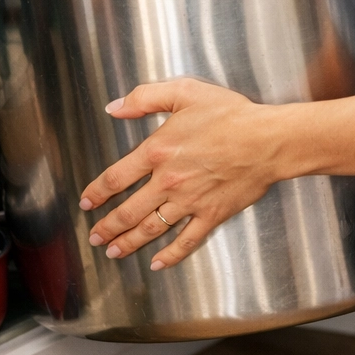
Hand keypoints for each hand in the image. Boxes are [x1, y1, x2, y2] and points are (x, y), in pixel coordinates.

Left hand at [79, 78, 288, 270]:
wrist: (267, 140)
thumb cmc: (230, 114)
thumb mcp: (184, 92)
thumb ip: (144, 97)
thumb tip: (114, 107)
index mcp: (158, 151)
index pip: (117, 177)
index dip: (97, 192)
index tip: (87, 202)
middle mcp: (168, 182)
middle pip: (128, 211)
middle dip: (108, 226)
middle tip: (94, 237)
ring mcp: (190, 202)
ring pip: (151, 229)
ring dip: (129, 242)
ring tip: (114, 251)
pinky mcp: (211, 215)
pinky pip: (186, 240)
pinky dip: (170, 255)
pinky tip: (158, 263)